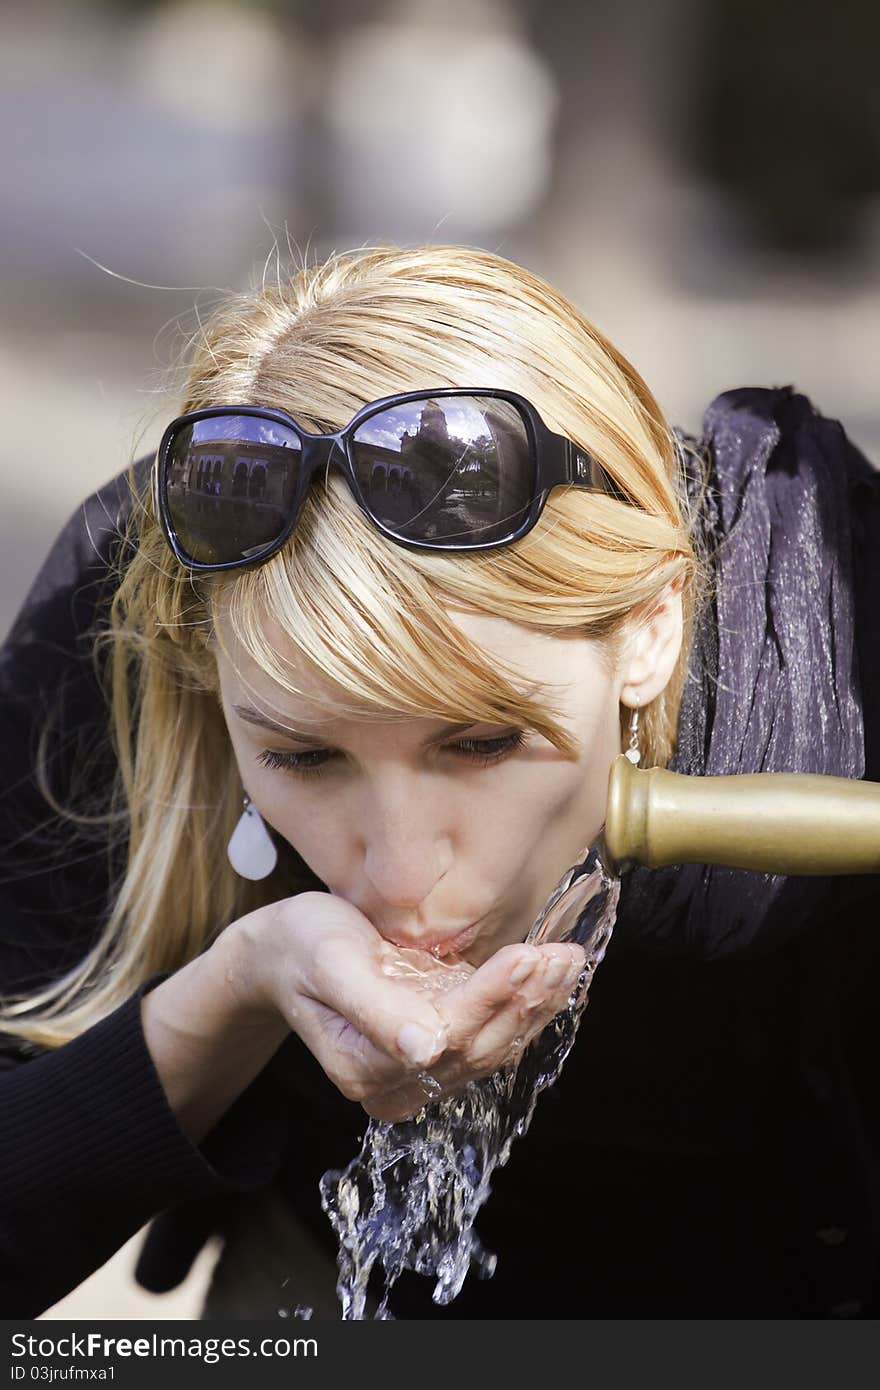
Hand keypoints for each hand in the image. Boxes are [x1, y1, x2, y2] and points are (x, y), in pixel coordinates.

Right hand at [227, 892, 584, 1120]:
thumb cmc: (301, 947)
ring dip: (536, 1005)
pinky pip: (489, 1037)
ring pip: (493, 1045)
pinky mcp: (435, 1053)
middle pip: (479, 1046)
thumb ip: (374, 1009)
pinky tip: (550, 979)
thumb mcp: (329, 965)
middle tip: (563, 955)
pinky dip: (523, 1007)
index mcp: (366, 1068)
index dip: (492, 997)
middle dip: (526, 1000)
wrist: (283, 953)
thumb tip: (425, 1050)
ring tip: (568, 962)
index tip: (526, 955)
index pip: (449, 1036)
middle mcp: (396, 1083)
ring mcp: (418, 1073)